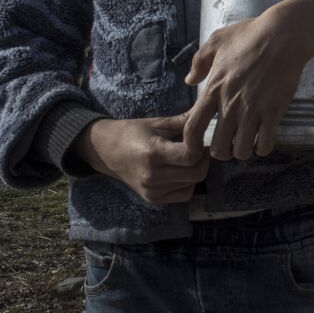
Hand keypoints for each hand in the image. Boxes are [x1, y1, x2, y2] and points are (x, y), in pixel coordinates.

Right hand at [73, 115, 208, 203]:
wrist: (104, 151)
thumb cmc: (131, 132)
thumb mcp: (157, 122)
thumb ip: (184, 122)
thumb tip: (209, 113)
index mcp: (153, 153)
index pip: (191, 155)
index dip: (201, 146)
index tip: (200, 137)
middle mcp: (152, 176)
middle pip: (197, 173)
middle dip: (204, 159)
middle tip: (199, 147)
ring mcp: (152, 190)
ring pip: (193, 184)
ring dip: (197, 171)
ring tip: (188, 157)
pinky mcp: (153, 199)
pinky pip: (183, 194)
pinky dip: (188, 183)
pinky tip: (181, 170)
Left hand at [182, 0, 313, 160]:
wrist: (284, 35)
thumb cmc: (250, 34)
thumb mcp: (217, 41)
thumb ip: (199, 62)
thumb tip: (190, 80)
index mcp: (213, 89)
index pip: (193, 128)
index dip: (191, 145)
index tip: (197, 148)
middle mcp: (230, 104)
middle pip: (218, 148)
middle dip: (221, 151)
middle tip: (228, 143)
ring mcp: (253, 109)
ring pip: (242, 150)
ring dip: (243, 151)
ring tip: (247, 142)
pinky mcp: (274, 111)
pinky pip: (265, 143)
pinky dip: (263, 147)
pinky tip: (264, 138)